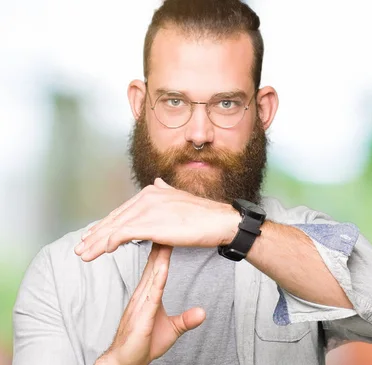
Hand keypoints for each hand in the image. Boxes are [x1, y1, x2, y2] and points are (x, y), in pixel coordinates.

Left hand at [75, 178, 239, 261]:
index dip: (106, 224)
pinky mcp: (152, 223)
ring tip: (85, 254)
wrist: (219, 221)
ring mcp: (149, 209)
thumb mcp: (179, 198)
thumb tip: (158, 182)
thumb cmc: (204, 216)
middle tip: (81, 247)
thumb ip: (165, 192)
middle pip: (116, 218)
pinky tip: (103, 251)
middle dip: (96, 234)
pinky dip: (110, 243)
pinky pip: (124, 234)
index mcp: (152, 191)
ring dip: (97, 242)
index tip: (94, 235)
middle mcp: (147, 196)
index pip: (123, 210)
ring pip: (116, 227)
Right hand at [97, 243, 204, 364]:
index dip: (163, 249)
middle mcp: (142, 294)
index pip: (157, 266)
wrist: (125, 361)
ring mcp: (141, 303)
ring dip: (160, 257)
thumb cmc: (143, 344)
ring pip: (152, 275)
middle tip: (166, 225)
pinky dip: (158, 279)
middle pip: (154, 265)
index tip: (170, 233)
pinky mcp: (142, 314)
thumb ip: (186, 319)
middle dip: (160, 245)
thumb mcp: (172, 329)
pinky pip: (152, 293)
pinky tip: (163, 268)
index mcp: (147, 293)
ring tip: (165, 238)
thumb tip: (203, 312)